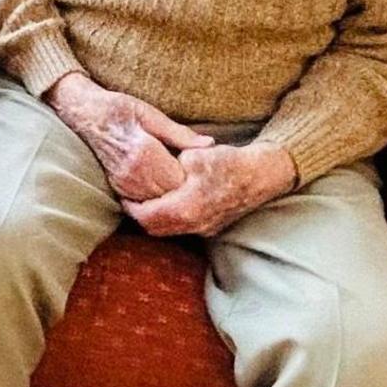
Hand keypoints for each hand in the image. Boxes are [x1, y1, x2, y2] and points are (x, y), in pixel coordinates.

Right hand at [44, 73, 213, 200]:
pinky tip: (164, 186)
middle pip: (170, 194)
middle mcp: (133, 173)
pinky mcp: (118, 187)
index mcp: (145, 153)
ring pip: (158, 202)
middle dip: (185, 190)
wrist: (86, 115)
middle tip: (198, 180)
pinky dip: (157, 196)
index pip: (179, 179)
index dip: (194, 177)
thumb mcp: (152, 115)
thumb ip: (180, 134)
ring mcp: (124, 183)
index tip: (202, 169)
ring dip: (171, 196)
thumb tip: (208, 144)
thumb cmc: (121, 109)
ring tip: (184, 184)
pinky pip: (144, 202)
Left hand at [124, 143, 296, 237]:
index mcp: (186, 208)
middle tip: (130, 198)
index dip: (130, 205)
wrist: (262, 174)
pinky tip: (167, 203)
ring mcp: (204, 229)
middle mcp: (193, 224)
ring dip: (154, 218)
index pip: (145, 216)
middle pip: (153, 229)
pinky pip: (183, 228)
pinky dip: (170, 219)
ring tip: (146, 200)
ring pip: (168, 230)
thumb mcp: (195, 156)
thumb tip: (152, 170)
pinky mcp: (212, 227)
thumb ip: (170, 166)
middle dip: (139, 215)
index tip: (123, 193)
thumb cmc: (229, 162)